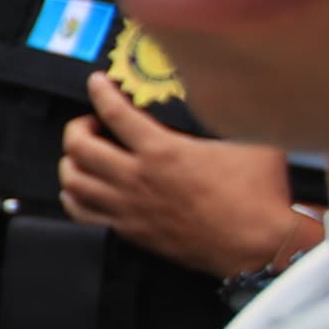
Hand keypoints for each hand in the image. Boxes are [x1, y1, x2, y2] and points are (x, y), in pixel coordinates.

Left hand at [60, 80, 313, 276]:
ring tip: (82, 156)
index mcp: (162, 150)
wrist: (258, 245)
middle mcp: (137, 178)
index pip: (114, 112)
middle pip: (79, 147)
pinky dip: (74, 199)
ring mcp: (129, 209)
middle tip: (90, 124)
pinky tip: (83, 190)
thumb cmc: (258, 196)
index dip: (100, 91)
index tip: (96, 83)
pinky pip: (82, 215)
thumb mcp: (247, 138)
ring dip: (70, 163)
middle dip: (77, 128)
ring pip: (73, 182)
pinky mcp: (130, 233)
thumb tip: (222, 98)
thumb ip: (225, 116)